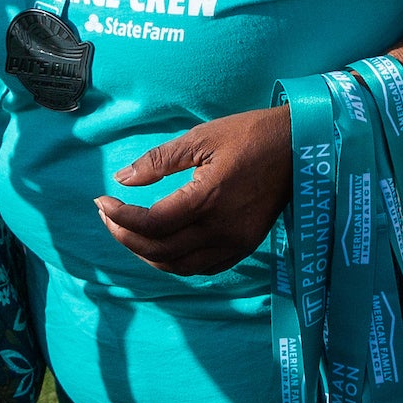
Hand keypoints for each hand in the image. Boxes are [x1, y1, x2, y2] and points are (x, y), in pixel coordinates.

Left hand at [96, 106, 291, 275]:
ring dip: (148, 254)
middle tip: (107, 216)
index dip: (120, 217)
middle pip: (161, 250)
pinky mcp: (246, 246)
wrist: (300, 147)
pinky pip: (203, 267)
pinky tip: (162, 243)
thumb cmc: (249, 135)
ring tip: (128, 231)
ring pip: (180, 266)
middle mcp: (222, 229)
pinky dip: (176, 262)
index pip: (152, 224)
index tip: (102, 201)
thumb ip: (158, 160)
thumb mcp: (200, 137)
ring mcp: (236, 242)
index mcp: (208, 199)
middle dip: (125, 237)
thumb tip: (122, 178)